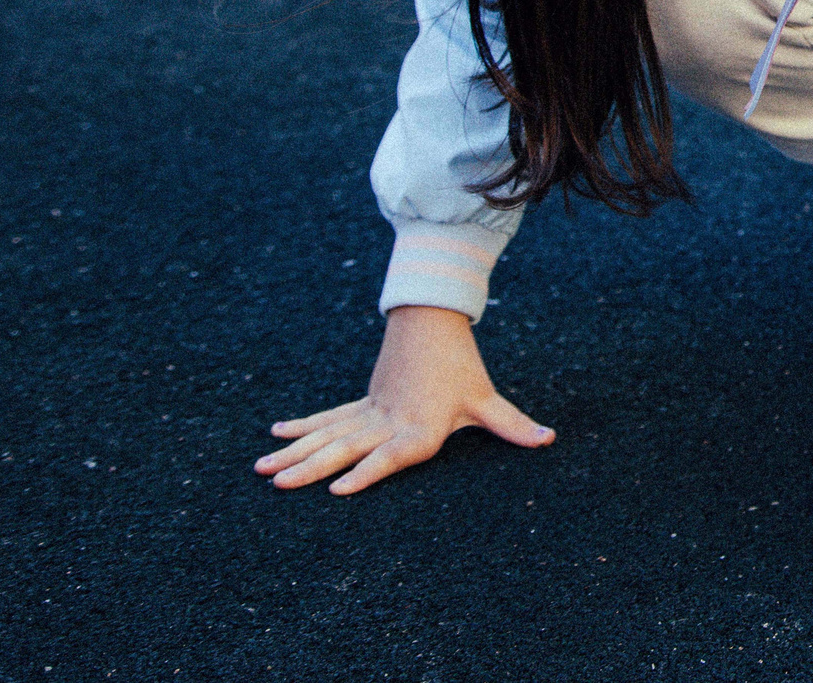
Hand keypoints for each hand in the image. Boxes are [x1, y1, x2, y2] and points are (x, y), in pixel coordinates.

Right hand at [256, 305, 550, 494]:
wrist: (434, 322)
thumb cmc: (462, 367)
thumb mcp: (486, 399)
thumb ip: (511, 424)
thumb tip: (549, 437)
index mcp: (419, 428)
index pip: (391, 456)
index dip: (366, 474)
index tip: (336, 490)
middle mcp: (389, 422)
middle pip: (346, 448)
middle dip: (310, 468)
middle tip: (278, 483)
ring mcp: (371, 411)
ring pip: (328, 435)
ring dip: (295, 452)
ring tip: (262, 467)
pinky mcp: (364, 402)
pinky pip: (329, 417)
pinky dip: (303, 426)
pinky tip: (276, 434)